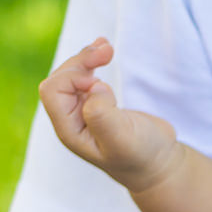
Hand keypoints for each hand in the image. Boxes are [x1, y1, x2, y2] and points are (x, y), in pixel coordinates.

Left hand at [37, 38, 181, 191]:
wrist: (158, 164)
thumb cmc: (141, 155)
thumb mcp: (122, 139)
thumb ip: (102, 115)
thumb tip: (92, 87)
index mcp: (69, 129)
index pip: (52, 91)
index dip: (73, 78)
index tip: (101, 83)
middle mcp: (71, 119)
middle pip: (61, 77)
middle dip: (81, 61)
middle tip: (109, 50)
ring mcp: (84, 110)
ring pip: (73, 73)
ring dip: (88, 57)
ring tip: (107, 47)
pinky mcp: (98, 103)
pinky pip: (86, 75)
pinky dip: (94, 60)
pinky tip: (105, 48)